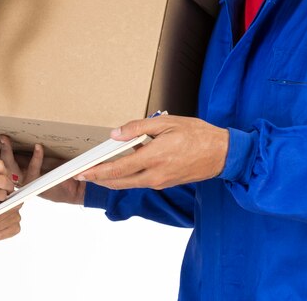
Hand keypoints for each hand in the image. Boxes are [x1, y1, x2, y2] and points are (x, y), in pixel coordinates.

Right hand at [0, 134, 85, 204]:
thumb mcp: (34, 161)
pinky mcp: (35, 183)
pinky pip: (33, 170)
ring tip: (4, 138)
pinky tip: (38, 147)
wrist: (68, 191)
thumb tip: (10, 133)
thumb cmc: (52, 173)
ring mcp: (23, 182)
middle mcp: (13, 178)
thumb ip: (21, 152)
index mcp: (10, 172)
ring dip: (7, 151)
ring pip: (10, 167)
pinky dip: (36, 157)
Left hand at [75, 115, 228, 189]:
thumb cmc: (198, 135)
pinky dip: (126, 177)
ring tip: (96, 172)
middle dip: (99, 179)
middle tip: (82, 174)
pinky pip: (140, 182)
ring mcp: (161, 182)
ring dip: (111, 180)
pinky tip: (121, 167)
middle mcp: (156, 175)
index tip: (83, 172)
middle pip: (119, 182)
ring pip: (129, 184)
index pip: (119, 168)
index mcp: (155, 157)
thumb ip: (138, 128)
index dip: (98, 172)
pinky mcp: (165, 183)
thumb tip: (116, 134)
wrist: (223, 154)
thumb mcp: (167, 123)